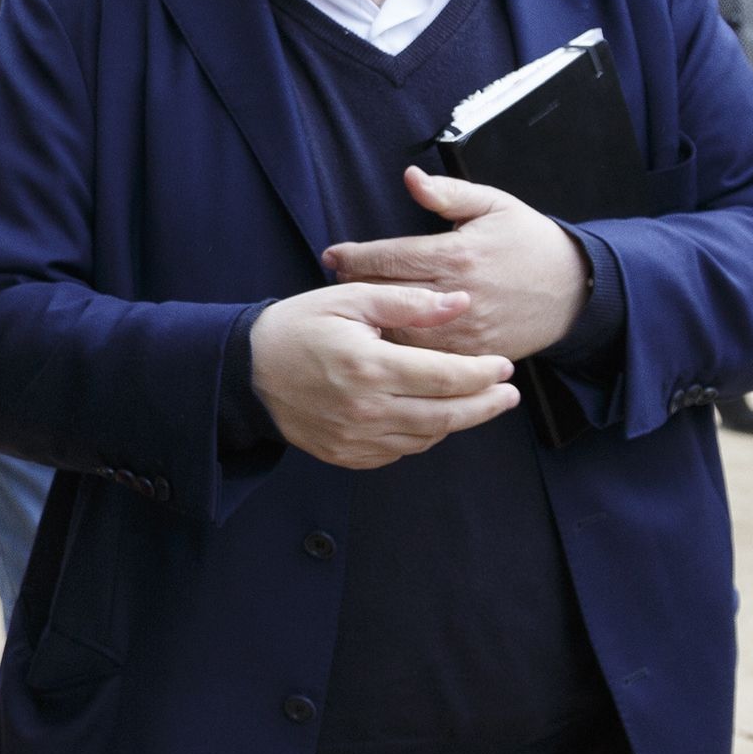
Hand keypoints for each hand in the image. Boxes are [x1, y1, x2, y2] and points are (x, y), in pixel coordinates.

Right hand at [248, 283, 519, 470]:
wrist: (244, 371)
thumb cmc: (297, 326)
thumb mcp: (349, 299)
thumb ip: (407, 301)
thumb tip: (459, 302)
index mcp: (369, 366)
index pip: (447, 377)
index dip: (484, 374)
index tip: (505, 367)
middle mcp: (366, 409)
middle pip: (446, 416)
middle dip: (485, 406)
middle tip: (509, 395)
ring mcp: (355, 437)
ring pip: (426, 438)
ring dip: (456, 421)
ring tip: (473, 403)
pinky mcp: (345, 454)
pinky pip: (399, 452)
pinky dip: (422, 436)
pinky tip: (429, 417)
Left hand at [322, 168, 590, 360]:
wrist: (576, 289)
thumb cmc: (529, 241)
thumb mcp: (494, 205)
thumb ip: (448, 194)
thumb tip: (410, 176)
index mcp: (458, 254)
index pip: (390, 256)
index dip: (353, 256)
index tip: (332, 256)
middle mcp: (458, 295)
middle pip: (386, 295)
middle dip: (355, 288)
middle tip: (336, 283)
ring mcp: (465, 330)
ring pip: (400, 332)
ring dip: (373, 322)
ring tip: (352, 312)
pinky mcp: (473, 356)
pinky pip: (425, 359)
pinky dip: (400, 350)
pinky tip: (383, 340)